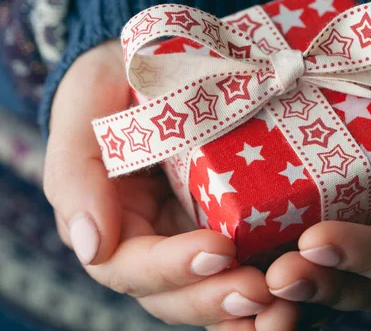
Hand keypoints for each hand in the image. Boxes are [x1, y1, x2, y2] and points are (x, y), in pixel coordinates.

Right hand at [43, 40, 297, 328]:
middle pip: (176, 295)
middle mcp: (155, 241)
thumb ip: (76, 173)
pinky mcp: (234, 225)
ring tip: (283, 306)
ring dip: (245, 311)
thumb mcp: (84, 110)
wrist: (158, 65)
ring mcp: (196, 237)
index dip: (171, 268)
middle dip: (214, 298)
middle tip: (259, 291)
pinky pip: (245, 269)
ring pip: (212, 293)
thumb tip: (90, 247)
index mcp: (114, 222)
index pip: (131, 266)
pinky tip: (292, 300)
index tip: (218, 251)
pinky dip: (265, 296)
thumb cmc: (114, 85)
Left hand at [265, 0, 370, 310]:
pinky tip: (235, 259)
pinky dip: (265, 257)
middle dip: (322, 282)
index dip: (365, 255)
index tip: (317, 241)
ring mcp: (352, 218)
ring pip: (327, 272)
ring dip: (292, 280)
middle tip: (278, 275)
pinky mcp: (314, 200)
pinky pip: (292, 241)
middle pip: (361, 281)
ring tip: (250, 277)